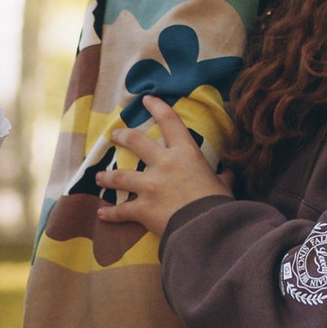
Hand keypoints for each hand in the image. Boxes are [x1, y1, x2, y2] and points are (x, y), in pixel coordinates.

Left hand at [95, 102, 219, 235]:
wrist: (207, 228)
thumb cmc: (219, 204)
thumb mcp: (223, 186)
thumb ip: (221, 178)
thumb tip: (228, 176)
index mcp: (186, 154)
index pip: (170, 122)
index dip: (157, 108)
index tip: (146, 99)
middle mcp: (164, 164)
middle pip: (136, 142)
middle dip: (123, 136)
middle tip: (114, 135)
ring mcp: (150, 186)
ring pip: (120, 176)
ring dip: (107, 177)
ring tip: (98, 177)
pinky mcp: (142, 208)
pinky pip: (122, 210)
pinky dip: (111, 213)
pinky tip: (101, 214)